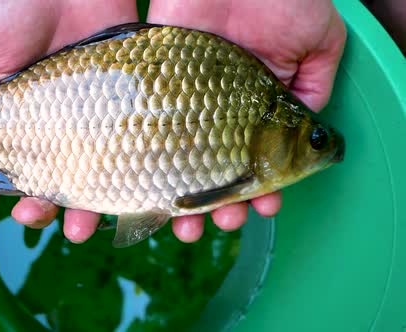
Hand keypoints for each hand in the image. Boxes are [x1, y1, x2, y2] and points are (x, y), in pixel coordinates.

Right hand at [0, 0, 144, 243]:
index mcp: (8, 109)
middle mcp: (47, 118)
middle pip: (40, 177)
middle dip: (34, 207)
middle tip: (32, 218)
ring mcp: (86, 113)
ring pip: (83, 172)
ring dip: (78, 206)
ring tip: (77, 228)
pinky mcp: (120, 101)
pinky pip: (122, 147)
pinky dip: (122, 178)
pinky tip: (120, 201)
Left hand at [145, 0, 345, 233]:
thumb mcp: (317, 39)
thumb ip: (315, 83)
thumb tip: (307, 125)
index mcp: (254, 105)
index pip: (256, 158)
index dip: (260, 187)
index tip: (262, 206)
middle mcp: (215, 110)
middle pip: (212, 167)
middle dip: (219, 203)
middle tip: (224, 222)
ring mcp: (182, 100)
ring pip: (177, 160)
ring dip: (182, 197)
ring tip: (187, 225)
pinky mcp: (152, 85)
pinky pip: (145, 131)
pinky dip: (145, 164)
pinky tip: (150, 194)